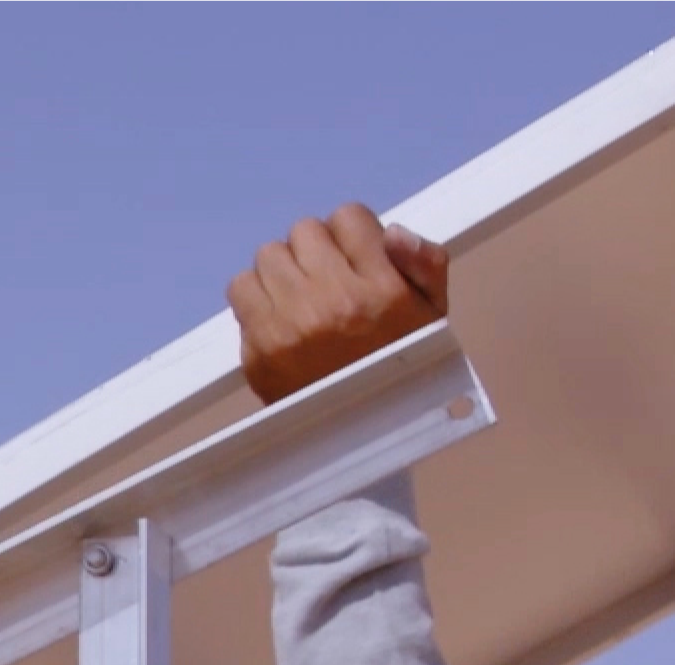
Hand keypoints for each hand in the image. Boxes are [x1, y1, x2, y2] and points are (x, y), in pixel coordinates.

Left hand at [228, 204, 448, 404]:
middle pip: (304, 231)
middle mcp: (336, 301)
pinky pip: (241, 289)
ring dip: (282, 271)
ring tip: (299, 299)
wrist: (359, 436)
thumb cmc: (399, 368)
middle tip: (324, 281)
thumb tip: (393, 231)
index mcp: (382, 291)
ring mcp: (293, 324)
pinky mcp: (260, 347)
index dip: (350, 235)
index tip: (354, 259)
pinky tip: (275, 316)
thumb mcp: (433, 316)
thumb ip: (426, 263)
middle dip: (315, 251)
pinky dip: (255, 296)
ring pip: (269, 255)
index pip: (349, 218)